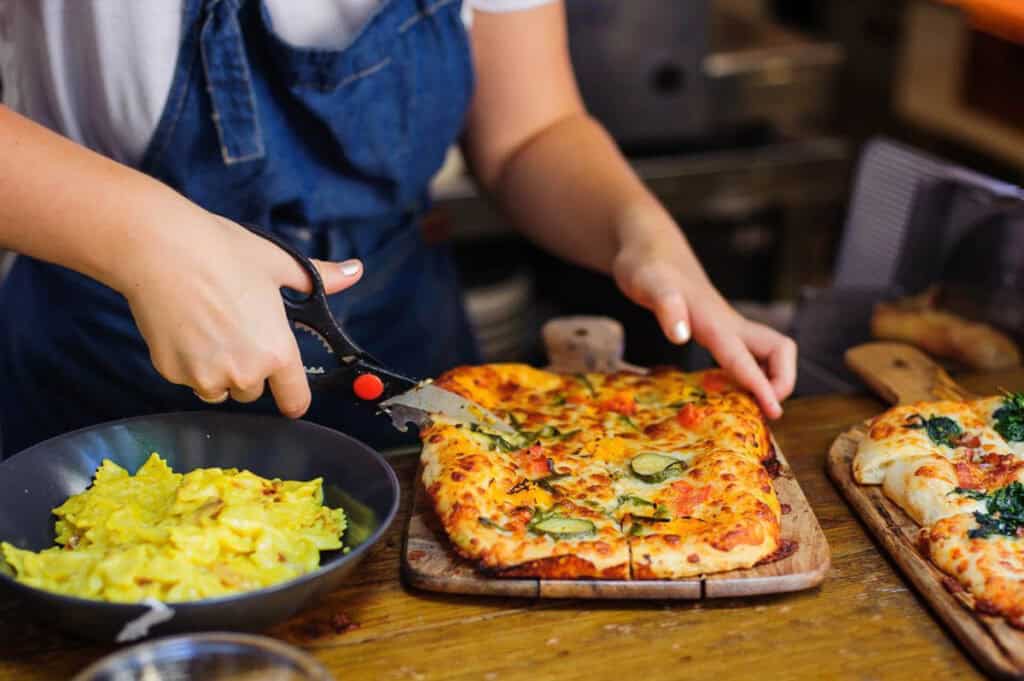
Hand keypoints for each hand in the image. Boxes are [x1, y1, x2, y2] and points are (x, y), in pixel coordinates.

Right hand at [118, 210, 361, 417]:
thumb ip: (320, 279)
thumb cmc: (222, 253)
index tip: (288, 390)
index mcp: (276, 351)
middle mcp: (244, 372)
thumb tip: (354, 271)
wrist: (159, 247)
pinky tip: (185, 328)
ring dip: (219, 371)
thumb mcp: (279, 264)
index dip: (293, 396)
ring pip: (220, 389)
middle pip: (253, 391)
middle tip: (238, 329)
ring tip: (209, 326)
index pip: (295, 400)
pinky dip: (189, 363)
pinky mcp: (171, 373)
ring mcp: (204, 376)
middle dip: (250, 369)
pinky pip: (189, 380)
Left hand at [612, 234, 796, 418]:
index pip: (745, 357)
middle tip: (765, 409)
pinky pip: (750, 354)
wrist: (650, 250)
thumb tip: (681, 336)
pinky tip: (733, 388)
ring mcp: (727, 326)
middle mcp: (729, 324)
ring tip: (754, 404)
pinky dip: (753, 373)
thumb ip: (666, 307)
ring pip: (771, 352)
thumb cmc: (648, 268)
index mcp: (714, 320)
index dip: (762, 386)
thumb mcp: (648, 285)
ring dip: (772, 378)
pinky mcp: (720, 329)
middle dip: (784, 380)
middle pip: (780, 350)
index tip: (774, 411)